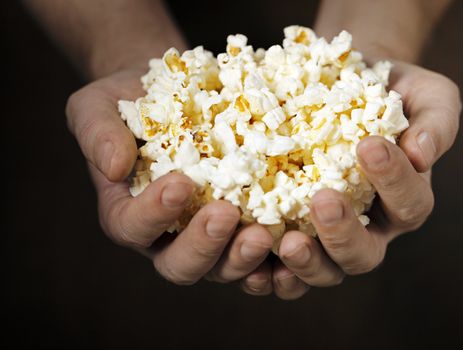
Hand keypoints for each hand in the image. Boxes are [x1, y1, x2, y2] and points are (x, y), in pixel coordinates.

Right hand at [66, 69, 273, 285]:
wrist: (174, 95)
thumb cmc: (130, 102)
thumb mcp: (97, 107)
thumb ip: (97, 134)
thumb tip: (114, 167)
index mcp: (129, 213)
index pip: (133, 227)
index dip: (154, 213)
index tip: (180, 184)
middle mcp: (168, 235)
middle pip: (181, 264)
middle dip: (204, 246)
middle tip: (226, 215)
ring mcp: (209, 236)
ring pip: (224, 268)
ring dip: (244, 258)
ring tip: (266, 233)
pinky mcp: (243, 227)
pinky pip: (259, 256)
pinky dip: (275, 259)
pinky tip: (292, 243)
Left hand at [240, 61, 460, 298]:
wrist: (339, 82)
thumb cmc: (385, 90)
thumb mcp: (425, 95)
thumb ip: (436, 121)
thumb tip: (422, 154)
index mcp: (403, 200)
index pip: (409, 204)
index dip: (394, 181)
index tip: (369, 145)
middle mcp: (368, 227)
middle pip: (364, 255)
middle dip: (344, 234)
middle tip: (324, 200)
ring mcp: (325, 234)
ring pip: (323, 270)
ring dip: (306, 262)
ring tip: (286, 242)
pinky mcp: (288, 230)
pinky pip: (281, 265)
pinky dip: (267, 271)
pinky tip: (253, 259)